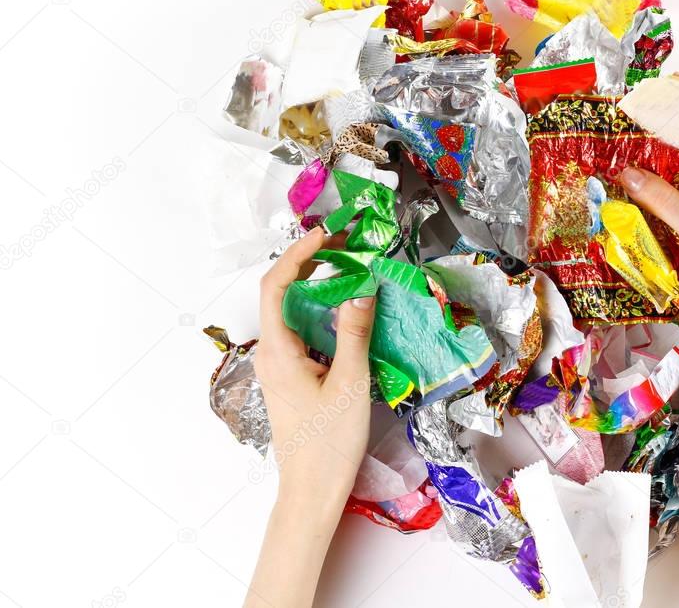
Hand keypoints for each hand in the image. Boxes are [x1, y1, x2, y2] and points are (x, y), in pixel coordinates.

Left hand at [254, 227, 375, 517]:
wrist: (312, 489)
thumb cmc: (329, 441)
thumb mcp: (350, 383)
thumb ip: (354, 333)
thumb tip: (361, 289)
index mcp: (277, 350)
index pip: (276, 285)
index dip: (298, 254)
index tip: (326, 234)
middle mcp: (271, 353)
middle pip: (281, 293)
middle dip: (310, 263)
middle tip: (344, 243)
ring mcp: (279, 365)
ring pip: (293, 312)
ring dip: (318, 286)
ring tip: (349, 267)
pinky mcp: (292, 376)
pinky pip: (303, 332)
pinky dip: (323, 312)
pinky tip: (347, 311)